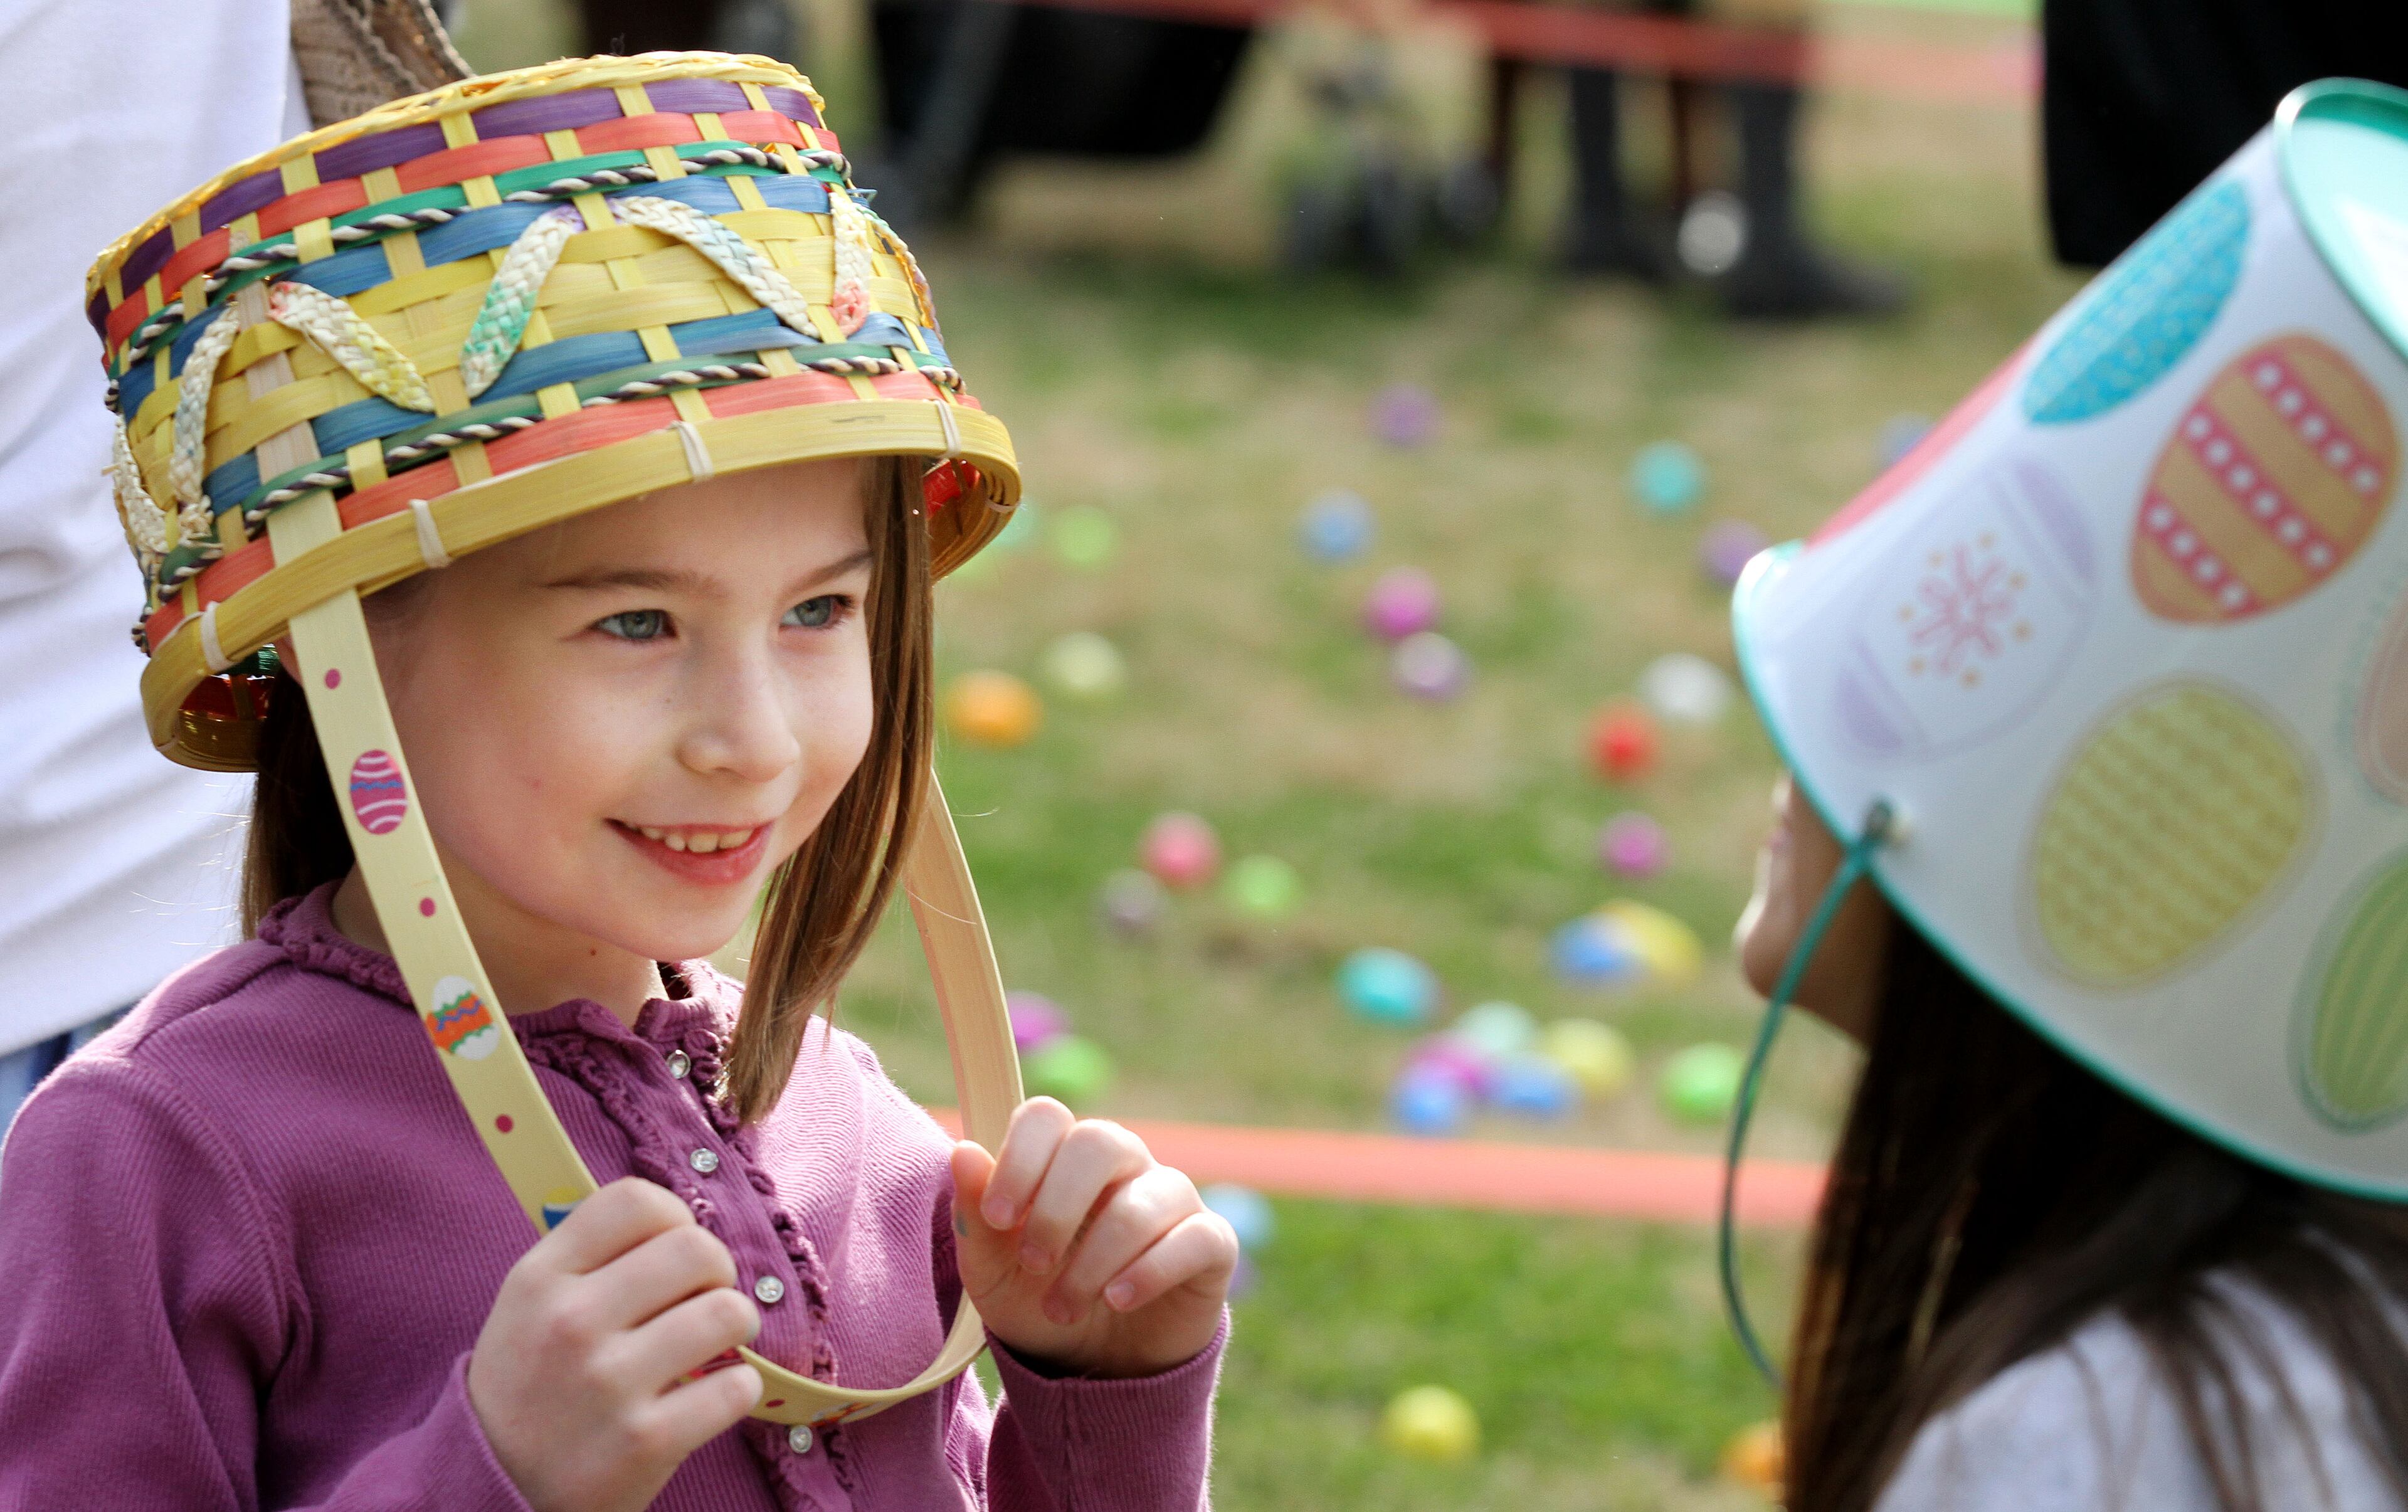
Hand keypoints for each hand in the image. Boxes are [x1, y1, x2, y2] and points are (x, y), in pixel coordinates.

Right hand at [466, 1178, 762, 1511]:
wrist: (495, 1490)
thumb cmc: (529, 1386)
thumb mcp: (530, 1305)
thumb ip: (589, 1255)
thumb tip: (675, 1220)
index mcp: (540, 1278)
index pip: (633, 1200)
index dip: (673, 1215)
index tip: (673, 1247)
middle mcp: (571, 1322)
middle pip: (695, 1248)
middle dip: (717, 1270)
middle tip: (704, 1297)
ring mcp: (609, 1382)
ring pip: (727, 1311)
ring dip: (736, 1326)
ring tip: (714, 1346)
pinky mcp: (647, 1441)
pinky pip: (737, 1387)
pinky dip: (738, 1389)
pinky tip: (710, 1395)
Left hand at [950, 1099, 1236, 1378]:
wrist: (1096, 1371)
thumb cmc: (1038, 1304)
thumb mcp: (992, 1275)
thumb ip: (975, 1217)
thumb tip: (964, 1152)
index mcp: (1062, 1159)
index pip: (1045, 1117)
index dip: (1019, 1159)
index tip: (998, 1218)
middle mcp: (1123, 1165)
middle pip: (1099, 1141)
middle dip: (1057, 1208)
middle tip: (1034, 1263)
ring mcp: (1171, 1199)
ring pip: (1143, 1199)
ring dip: (1092, 1262)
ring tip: (1062, 1307)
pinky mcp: (1211, 1243)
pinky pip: (1194, 1237)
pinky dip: (1150, 1271)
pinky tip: (1118, 1300)